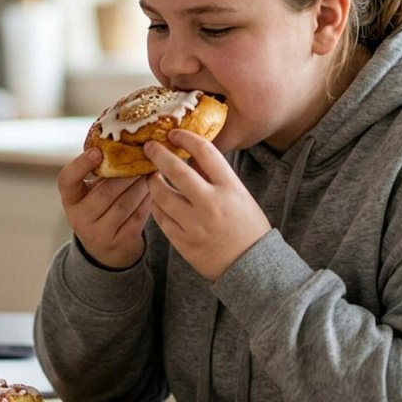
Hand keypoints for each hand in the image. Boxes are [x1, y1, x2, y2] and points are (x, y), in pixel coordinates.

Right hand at [56, 148, 151, 269]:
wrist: (107, 249)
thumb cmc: (101, 208)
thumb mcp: (92, 191)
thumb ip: (101, 172)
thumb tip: (126, 141)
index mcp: (71, 199)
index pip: (67, 180)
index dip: (80, 165)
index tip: (97, 151)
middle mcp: (79, 218)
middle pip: (106, 192)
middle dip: (127, 174)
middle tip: (144, 158)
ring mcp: (99, 233)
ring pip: (125, 204)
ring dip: (142, 186)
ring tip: (152, 172)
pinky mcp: (119, 242)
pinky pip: (137, 217)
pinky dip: (148, 201)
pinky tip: (155, 190)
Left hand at [144, 130, 270, 280]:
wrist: (252, 267)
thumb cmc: (248, 228)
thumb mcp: (239, 196)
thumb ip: (216, 177)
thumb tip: (189, 159)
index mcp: (230, 188)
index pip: (205, 152)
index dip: (186, 138)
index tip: (174, 134)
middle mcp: (211, 203)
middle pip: (176, 170)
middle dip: (158, 154)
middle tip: (150, 147)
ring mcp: (195, 224)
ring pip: (161, 195)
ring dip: (153, 182)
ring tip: (152, 177)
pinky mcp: (183, 242)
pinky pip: (161, 218)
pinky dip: (156, 205)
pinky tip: (158, 200)